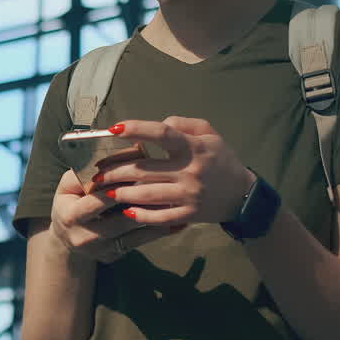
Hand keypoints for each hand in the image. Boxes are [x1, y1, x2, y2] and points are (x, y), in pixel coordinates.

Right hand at [48, 169, 174, 262]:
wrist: (66, 238)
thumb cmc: (71, 202)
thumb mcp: (68, 186)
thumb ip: (84, 172)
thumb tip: (110, 157)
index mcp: (70, 215)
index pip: (94, 202)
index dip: (114, 190)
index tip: (136, 175)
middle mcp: (84, 237)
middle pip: (118, 220)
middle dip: (141, 204)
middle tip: (166, 189)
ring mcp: (100, 249)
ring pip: (133, 233)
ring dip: (155, 218)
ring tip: (176, 203)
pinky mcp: (113, 256)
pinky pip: (139, 243)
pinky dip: (158, 231)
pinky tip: (177, 222)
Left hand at [93, 116, 255, 227]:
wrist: (242, 194)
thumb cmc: (221, 159)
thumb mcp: (209, 133)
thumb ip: (182, 124)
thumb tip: (158, 123)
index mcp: (193, 147)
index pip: (162, 134)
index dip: (137, 129)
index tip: (113, 128)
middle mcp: (190, 171)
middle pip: (144, 169)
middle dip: (115, 170)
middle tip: (97, 172)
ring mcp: (188, 195)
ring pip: (146, 194)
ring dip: (121, 192)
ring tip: (104, 190)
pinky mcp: (188, 214)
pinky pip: (159, 216)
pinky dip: (140, 214)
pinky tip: (125, 210)